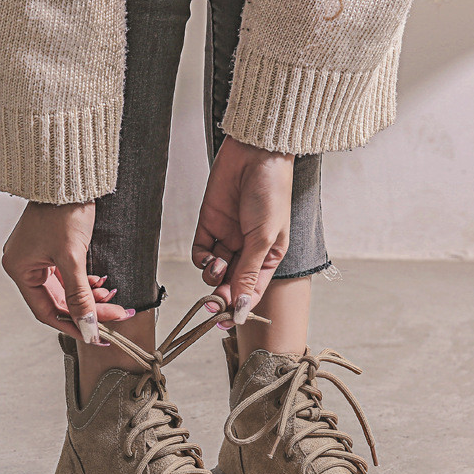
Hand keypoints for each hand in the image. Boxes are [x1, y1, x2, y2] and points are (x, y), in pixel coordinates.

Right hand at [2, 202, 132, 343]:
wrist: (71, 177)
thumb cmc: (63, 210)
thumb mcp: (72, 257)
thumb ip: (80, 296)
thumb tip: (88, 326)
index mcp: (19, 269)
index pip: (46, 311)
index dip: (73, 326)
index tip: (96, 336)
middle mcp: (25, 265)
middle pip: (60, 301)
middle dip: (88, 310)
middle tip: (114, 317)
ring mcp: (39, 257)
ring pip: (68, 290)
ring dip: (90, 296)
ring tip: (112, 298)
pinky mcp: (54, 249)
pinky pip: (70, 276)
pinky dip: (86, 282)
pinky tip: (102, 283)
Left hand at [192, 136, 292, 324]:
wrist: (255, 153)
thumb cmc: (271, 192)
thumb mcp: (263, 238)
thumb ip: (249, 272)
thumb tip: (243, 306)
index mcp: (269, 257)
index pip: (252, 291)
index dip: (240, 307)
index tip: (226, 321)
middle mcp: (248, 251)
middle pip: (230, 284)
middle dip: (222, 295)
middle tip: (213, 303)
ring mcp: (228, 238)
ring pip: (214, 272)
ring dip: (212, 276)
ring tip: (217, 265)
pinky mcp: (210, 225)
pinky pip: (201, 252)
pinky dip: (201, 259)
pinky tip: (208, 256)